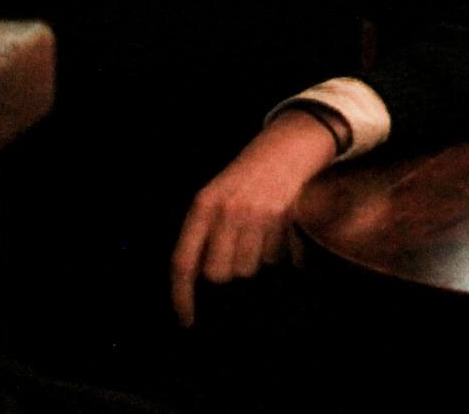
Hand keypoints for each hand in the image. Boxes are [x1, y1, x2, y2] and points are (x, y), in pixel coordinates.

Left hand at [170, 111, 337, 325]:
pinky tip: (278, 232)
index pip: (183, 263)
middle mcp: (227, 211)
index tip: (187, 321)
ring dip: (255, 262)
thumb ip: (202, 233)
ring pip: (249, 268)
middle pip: (219, 273)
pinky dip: (278, 252)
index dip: (182, 297)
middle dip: (228, 273)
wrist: (286, 147)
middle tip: (237, 254)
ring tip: (260, 237)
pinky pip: (276, 256)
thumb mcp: (213, 197)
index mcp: (202, 207)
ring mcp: (256, 214)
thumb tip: (197, 282)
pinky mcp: (283, 216)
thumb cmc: (244, 178)